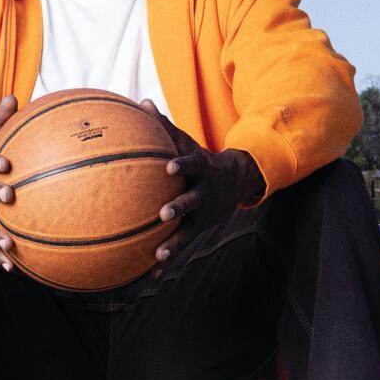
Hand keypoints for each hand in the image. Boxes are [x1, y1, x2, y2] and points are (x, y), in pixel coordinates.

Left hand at [138, 99, 264, 275]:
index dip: (181, 164)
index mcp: (200, 169)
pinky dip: (168, 261)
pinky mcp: (199, 230)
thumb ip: (165, 126)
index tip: (168, 167)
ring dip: (174, 244)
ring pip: (188, 231)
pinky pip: (182, 247)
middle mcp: (204, 193)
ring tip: (159, 256)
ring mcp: (203, 214)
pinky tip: (150, 276)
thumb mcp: (188, 143)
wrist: (238, 181)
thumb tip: (142, 103)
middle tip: (164, 214)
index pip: (191, 164)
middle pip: (192, 201)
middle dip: (180, 207)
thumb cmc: (202, 159)